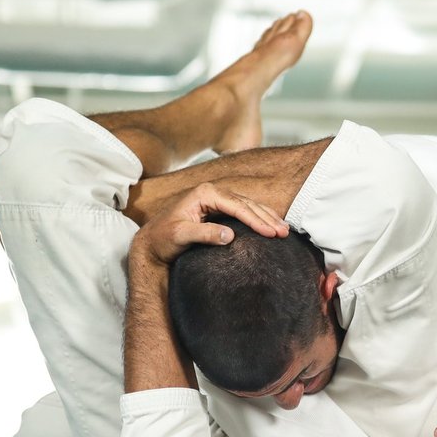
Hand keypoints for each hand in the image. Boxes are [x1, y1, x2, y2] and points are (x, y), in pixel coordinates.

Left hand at [133, 181, 288, 264]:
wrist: (151, 243)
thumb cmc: (162, 239)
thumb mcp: (180, 236)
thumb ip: (203, 234)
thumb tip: (230, 236)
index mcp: (205, 194)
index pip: (237, 205)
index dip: (255, 219)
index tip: (270, 233)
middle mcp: (212, 193)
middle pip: (247, 203)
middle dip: (267, 218)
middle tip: (284, 233)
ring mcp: (216, 201)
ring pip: (248, 206)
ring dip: (267, 217)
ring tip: (284, 230)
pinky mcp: (218, 210)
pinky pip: (244, 212)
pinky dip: (259, 219)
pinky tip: (271, 225)